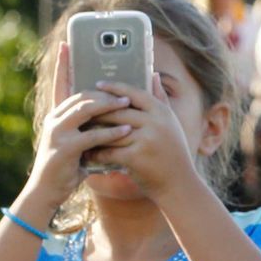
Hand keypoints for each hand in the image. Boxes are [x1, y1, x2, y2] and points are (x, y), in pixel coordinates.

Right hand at [24, 43, 134, 219]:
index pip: (60, 84)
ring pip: (85, 110)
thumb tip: (114, 113)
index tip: (66, 43)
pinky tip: (127, 129)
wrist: (48, 191)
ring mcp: (57, 133)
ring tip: (129, 103)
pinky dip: (111, 132)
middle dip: (105, 91)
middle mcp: (54, 119)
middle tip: (126, 90)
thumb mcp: (80, 142)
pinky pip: (92, 136)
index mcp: (57, 115)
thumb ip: (90, 126)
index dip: (63, 64)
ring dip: (109, 105)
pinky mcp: (64, 148)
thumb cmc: (68, 166)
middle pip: (81, 95)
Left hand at [89, 73, 205, 200]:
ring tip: (80, 132)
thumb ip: (161, 99)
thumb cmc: (173, 154)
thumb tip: (154, 74)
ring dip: (94, 133)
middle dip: (98, 112)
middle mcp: (156, 123)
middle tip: (81, 111)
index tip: (98, 85)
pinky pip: (110, 151)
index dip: (114, 88)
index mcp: (163, 112)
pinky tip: (88, 154)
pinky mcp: (137, 157)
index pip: (134, 93)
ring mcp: (147, 140)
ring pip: (111, 132)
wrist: (180, 186)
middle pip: (118, 111)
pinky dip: (98, 153)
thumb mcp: (172, 124)